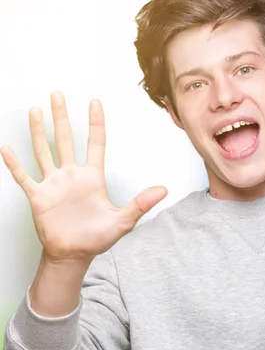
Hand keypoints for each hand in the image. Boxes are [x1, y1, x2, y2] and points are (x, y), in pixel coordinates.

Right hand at [0, 92, 166, 263]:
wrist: (74, 255)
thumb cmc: (97, 238)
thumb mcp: (123, 221)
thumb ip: (141, 204)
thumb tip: (164, 190)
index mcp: (93, 178)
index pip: (95, 143)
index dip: (95, 123)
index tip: (94, 102)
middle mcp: (72, 176)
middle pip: (65, 139)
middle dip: (62, 117)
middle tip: (57, 94)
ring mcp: (53, 184)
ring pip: (44, 151)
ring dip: (38, 131)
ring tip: (35, 111)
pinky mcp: (38, 197)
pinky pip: (24, 176)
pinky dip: (14, 163)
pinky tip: (6, 148)